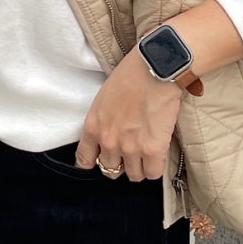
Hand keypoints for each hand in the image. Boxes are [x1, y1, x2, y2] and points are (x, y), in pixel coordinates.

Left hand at [75, 44, 182, 180]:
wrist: (154, 68)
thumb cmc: (131, 75)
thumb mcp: (104, 99)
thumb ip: (104, 121)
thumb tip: (113, 133)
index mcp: (93, 127)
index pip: (84, 160)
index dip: (95, 162)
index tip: (102, 160)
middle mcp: (108, 141)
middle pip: (110, 171)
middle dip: (120, 164)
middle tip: (130, 154)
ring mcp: (130, 148)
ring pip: (134, 175)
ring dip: (140, 167)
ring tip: (147, 154)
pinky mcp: (153, 149)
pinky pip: (153, 173)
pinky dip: (156, 168)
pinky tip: (158, 156)